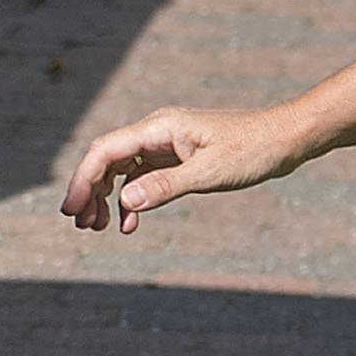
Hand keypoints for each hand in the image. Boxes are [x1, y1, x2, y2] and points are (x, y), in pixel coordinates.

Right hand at [60, 103, 302, 233]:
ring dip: (107, 197)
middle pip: (107, 159)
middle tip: (80, 224)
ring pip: (122, 169)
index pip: (106, 151)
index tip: (71, 210)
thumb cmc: (252, 150)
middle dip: (89, 191)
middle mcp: (157, 132)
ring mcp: (167, 144)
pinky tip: (129, 223)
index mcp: (160, 128)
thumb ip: (167, 186)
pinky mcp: (178, 157)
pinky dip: (132, 199)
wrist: (284, 140)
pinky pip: (143, 177)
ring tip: (98, 227)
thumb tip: (126, 200)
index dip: (83, 180)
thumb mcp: (210, 172)